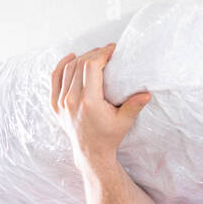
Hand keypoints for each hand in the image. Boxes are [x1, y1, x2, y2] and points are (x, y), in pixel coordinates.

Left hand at [50, 42, 151, 157]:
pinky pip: (55, 79)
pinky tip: (71, 58)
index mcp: (89, 102)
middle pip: (80, 64)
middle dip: (94, 54)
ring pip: (68, 69)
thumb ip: (134, 105)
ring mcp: (61, 102)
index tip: (112, 50)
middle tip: (106, 52)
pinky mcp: (55, 105)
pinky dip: (62, 66)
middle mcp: (72, 100)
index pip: (91, 67)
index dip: (102, 54)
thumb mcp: (124, 121)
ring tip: (94, 55)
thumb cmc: (108, 137)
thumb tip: (147, 93)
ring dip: (81, 58)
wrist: (90, 153)